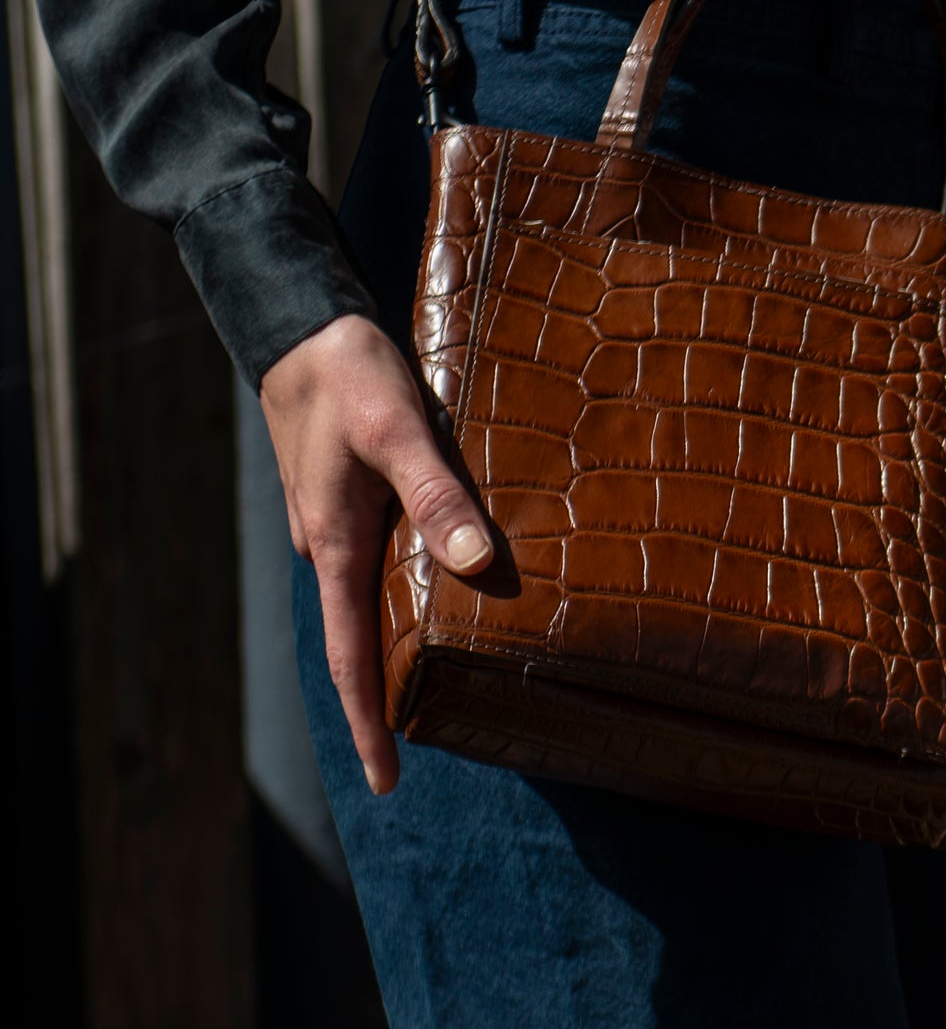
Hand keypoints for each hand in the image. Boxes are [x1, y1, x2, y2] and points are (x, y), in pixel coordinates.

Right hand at [259, 313, 493, 793]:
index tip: (387, 782)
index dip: (368, 722)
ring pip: (373, 595)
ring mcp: (337, 520)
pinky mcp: (350, 495)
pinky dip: (407, 582)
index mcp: (337, 543)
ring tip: (450, 670)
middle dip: (392, 692)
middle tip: (440, 734)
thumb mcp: (398, 430)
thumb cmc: (350, 376)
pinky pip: (379, 555)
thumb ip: (437, 495)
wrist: (302, 328)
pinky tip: (444, 576)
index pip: (350, 657)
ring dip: (403, 636)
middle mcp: (332, 543)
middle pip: (361, 637)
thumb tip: (476, 565)